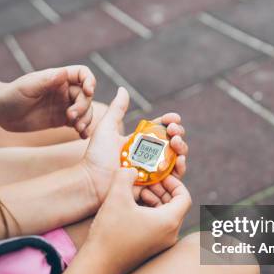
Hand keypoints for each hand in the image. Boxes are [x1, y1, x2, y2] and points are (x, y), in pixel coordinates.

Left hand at [0, 65, 95, 137]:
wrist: (1, 112)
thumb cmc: (12, 94)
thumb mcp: (28, 87)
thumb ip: (46, 80)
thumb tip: (64, 73)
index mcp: (58, 78)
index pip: (82, 74)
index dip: (90, 81)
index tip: (89, 92)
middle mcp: (64, 90)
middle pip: (86, 96)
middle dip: (83, 107)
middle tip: (71, 117)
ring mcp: (64, 105)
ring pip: (85, 111)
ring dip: (86, 119)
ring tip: (78, 129)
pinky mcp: (61, 120)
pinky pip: (78, 123)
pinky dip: (83, 129)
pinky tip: (82, 135)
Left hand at [80, 88, 187, 203]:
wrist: (92, 182)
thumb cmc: (96, 157)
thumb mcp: (106, 128)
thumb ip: (116, 109)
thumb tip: (123, 89)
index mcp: (139, 141)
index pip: (160, 129)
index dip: (170, 122)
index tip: (172, 118)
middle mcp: (148, 155)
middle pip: (172, 142)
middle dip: (178, 133)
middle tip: (174, 131)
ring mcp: (152, 170)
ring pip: (176, 158)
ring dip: (182, 148)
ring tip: (176, 143)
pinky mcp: (155, 185)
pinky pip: (173, 177)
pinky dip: (180, 168)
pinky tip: (179, 160)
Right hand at [86, 168, 191, 273]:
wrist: (99, 264)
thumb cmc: (110, 232)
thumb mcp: (117, 197)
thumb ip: (125, 176)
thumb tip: (131, 169)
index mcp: (169, 222)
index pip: (185, 197)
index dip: (174, 182)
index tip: (159, 176)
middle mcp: (170, 235)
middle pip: (176, 206)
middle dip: (162, 190)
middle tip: (147, 181)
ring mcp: (162, 243)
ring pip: (166, 215)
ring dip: (155, 201)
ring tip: (137, 193)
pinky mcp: (152, 248)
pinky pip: (158, 225)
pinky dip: (150, 212)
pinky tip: (132, 207)